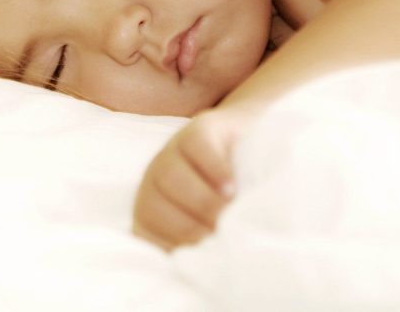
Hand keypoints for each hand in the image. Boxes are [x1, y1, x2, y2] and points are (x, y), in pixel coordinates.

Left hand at [132, 107, 250, 250]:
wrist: (253, 143)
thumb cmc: (232, 198)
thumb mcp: (214, 225)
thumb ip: (201, 243)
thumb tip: (208, 271)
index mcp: (151, 210)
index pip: (147, 236)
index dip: (176, 250)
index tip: (206, 258)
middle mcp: (154, 180)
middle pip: (154, 207)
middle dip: (191, 229)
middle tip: (223, 238)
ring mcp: (172, 150)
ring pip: (171, 176)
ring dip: (202, 201)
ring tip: (230, 213)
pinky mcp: (199, 128)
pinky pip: (196, 148)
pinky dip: (213, 170)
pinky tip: (232, 187)